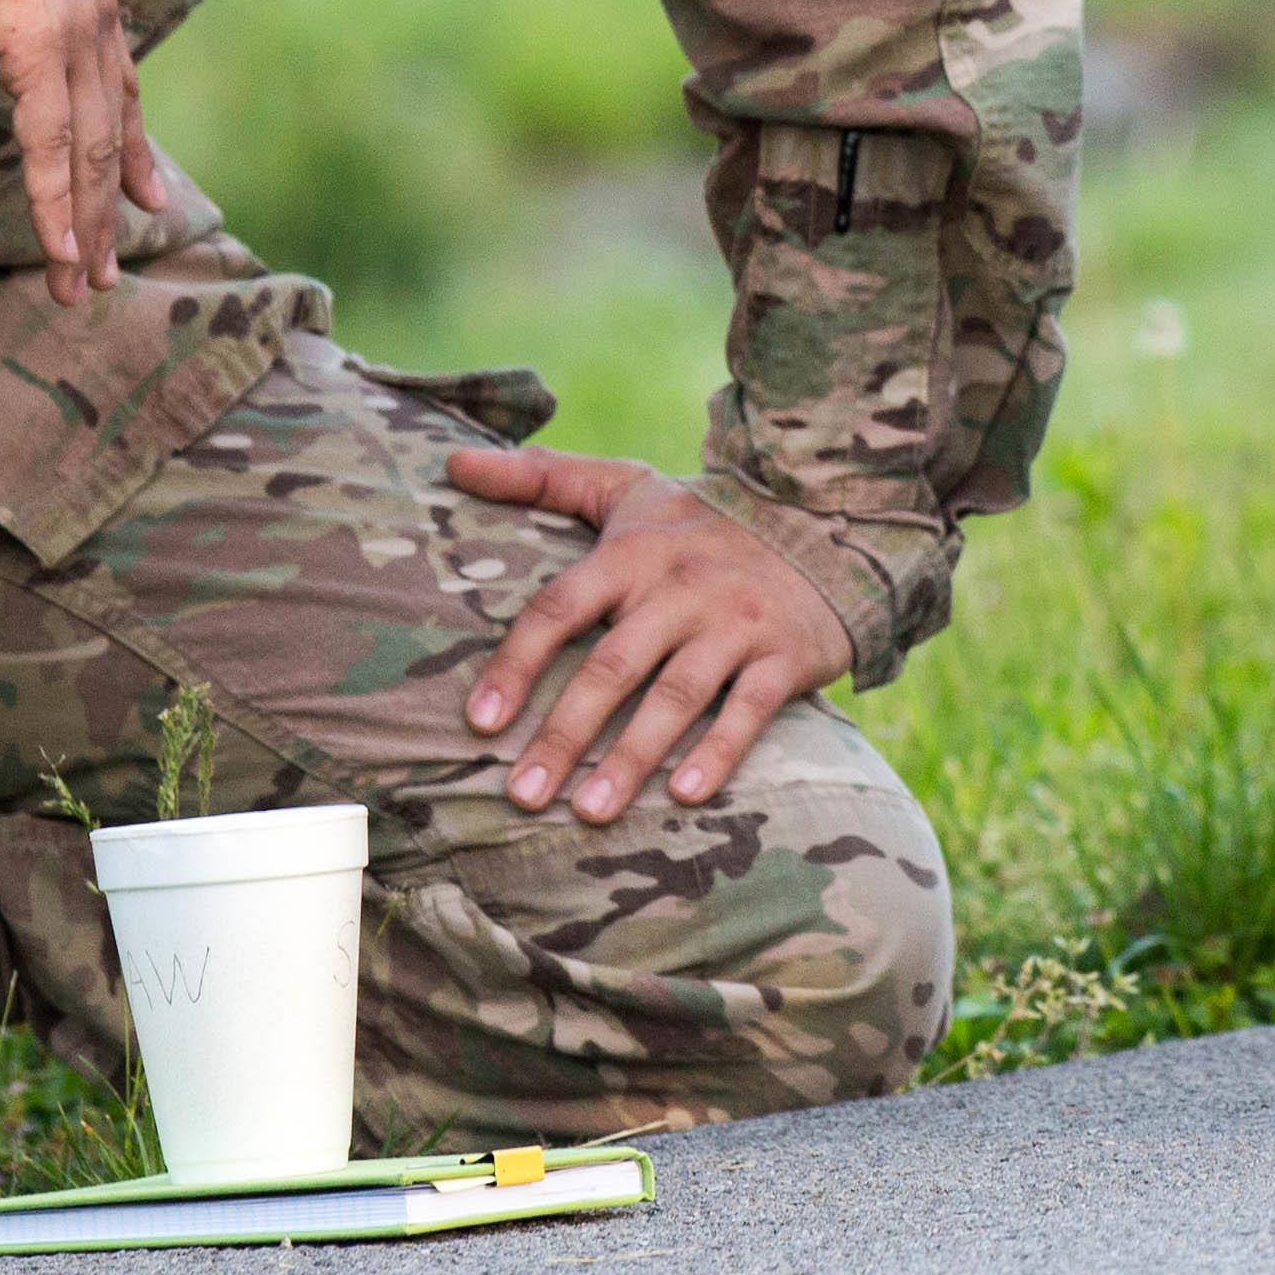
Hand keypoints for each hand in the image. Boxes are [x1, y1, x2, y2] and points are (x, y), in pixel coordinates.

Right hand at [0, 0, 161, 301]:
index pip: (120, 87)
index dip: (131, 147)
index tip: (146, 199)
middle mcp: (96, 13)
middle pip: (108, 130)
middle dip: (106, 206)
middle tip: (104, 272)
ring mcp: (73, 31)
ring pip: (85, 148)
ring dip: (81, 223)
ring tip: (79, 286)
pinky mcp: (41, 45)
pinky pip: (48, 143)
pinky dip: (54, 200)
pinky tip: (59, 249)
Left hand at [447, 444, 854, 818]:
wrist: (822, 521)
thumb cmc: (700, 521)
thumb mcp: (624, 487)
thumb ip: (538, 478)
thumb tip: (452, 461)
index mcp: (632, 553)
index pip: (560, 608)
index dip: (516, 665)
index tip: (479, 723)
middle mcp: (681, 587)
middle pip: (612, 665)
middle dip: (564, 734)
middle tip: (521, 795)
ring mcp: (736, 624)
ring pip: (677, 695)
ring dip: (631, 756)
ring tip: (589, 812)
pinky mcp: (785, 656)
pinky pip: (750, 710)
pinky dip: (718, 752)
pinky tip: (683, 796)